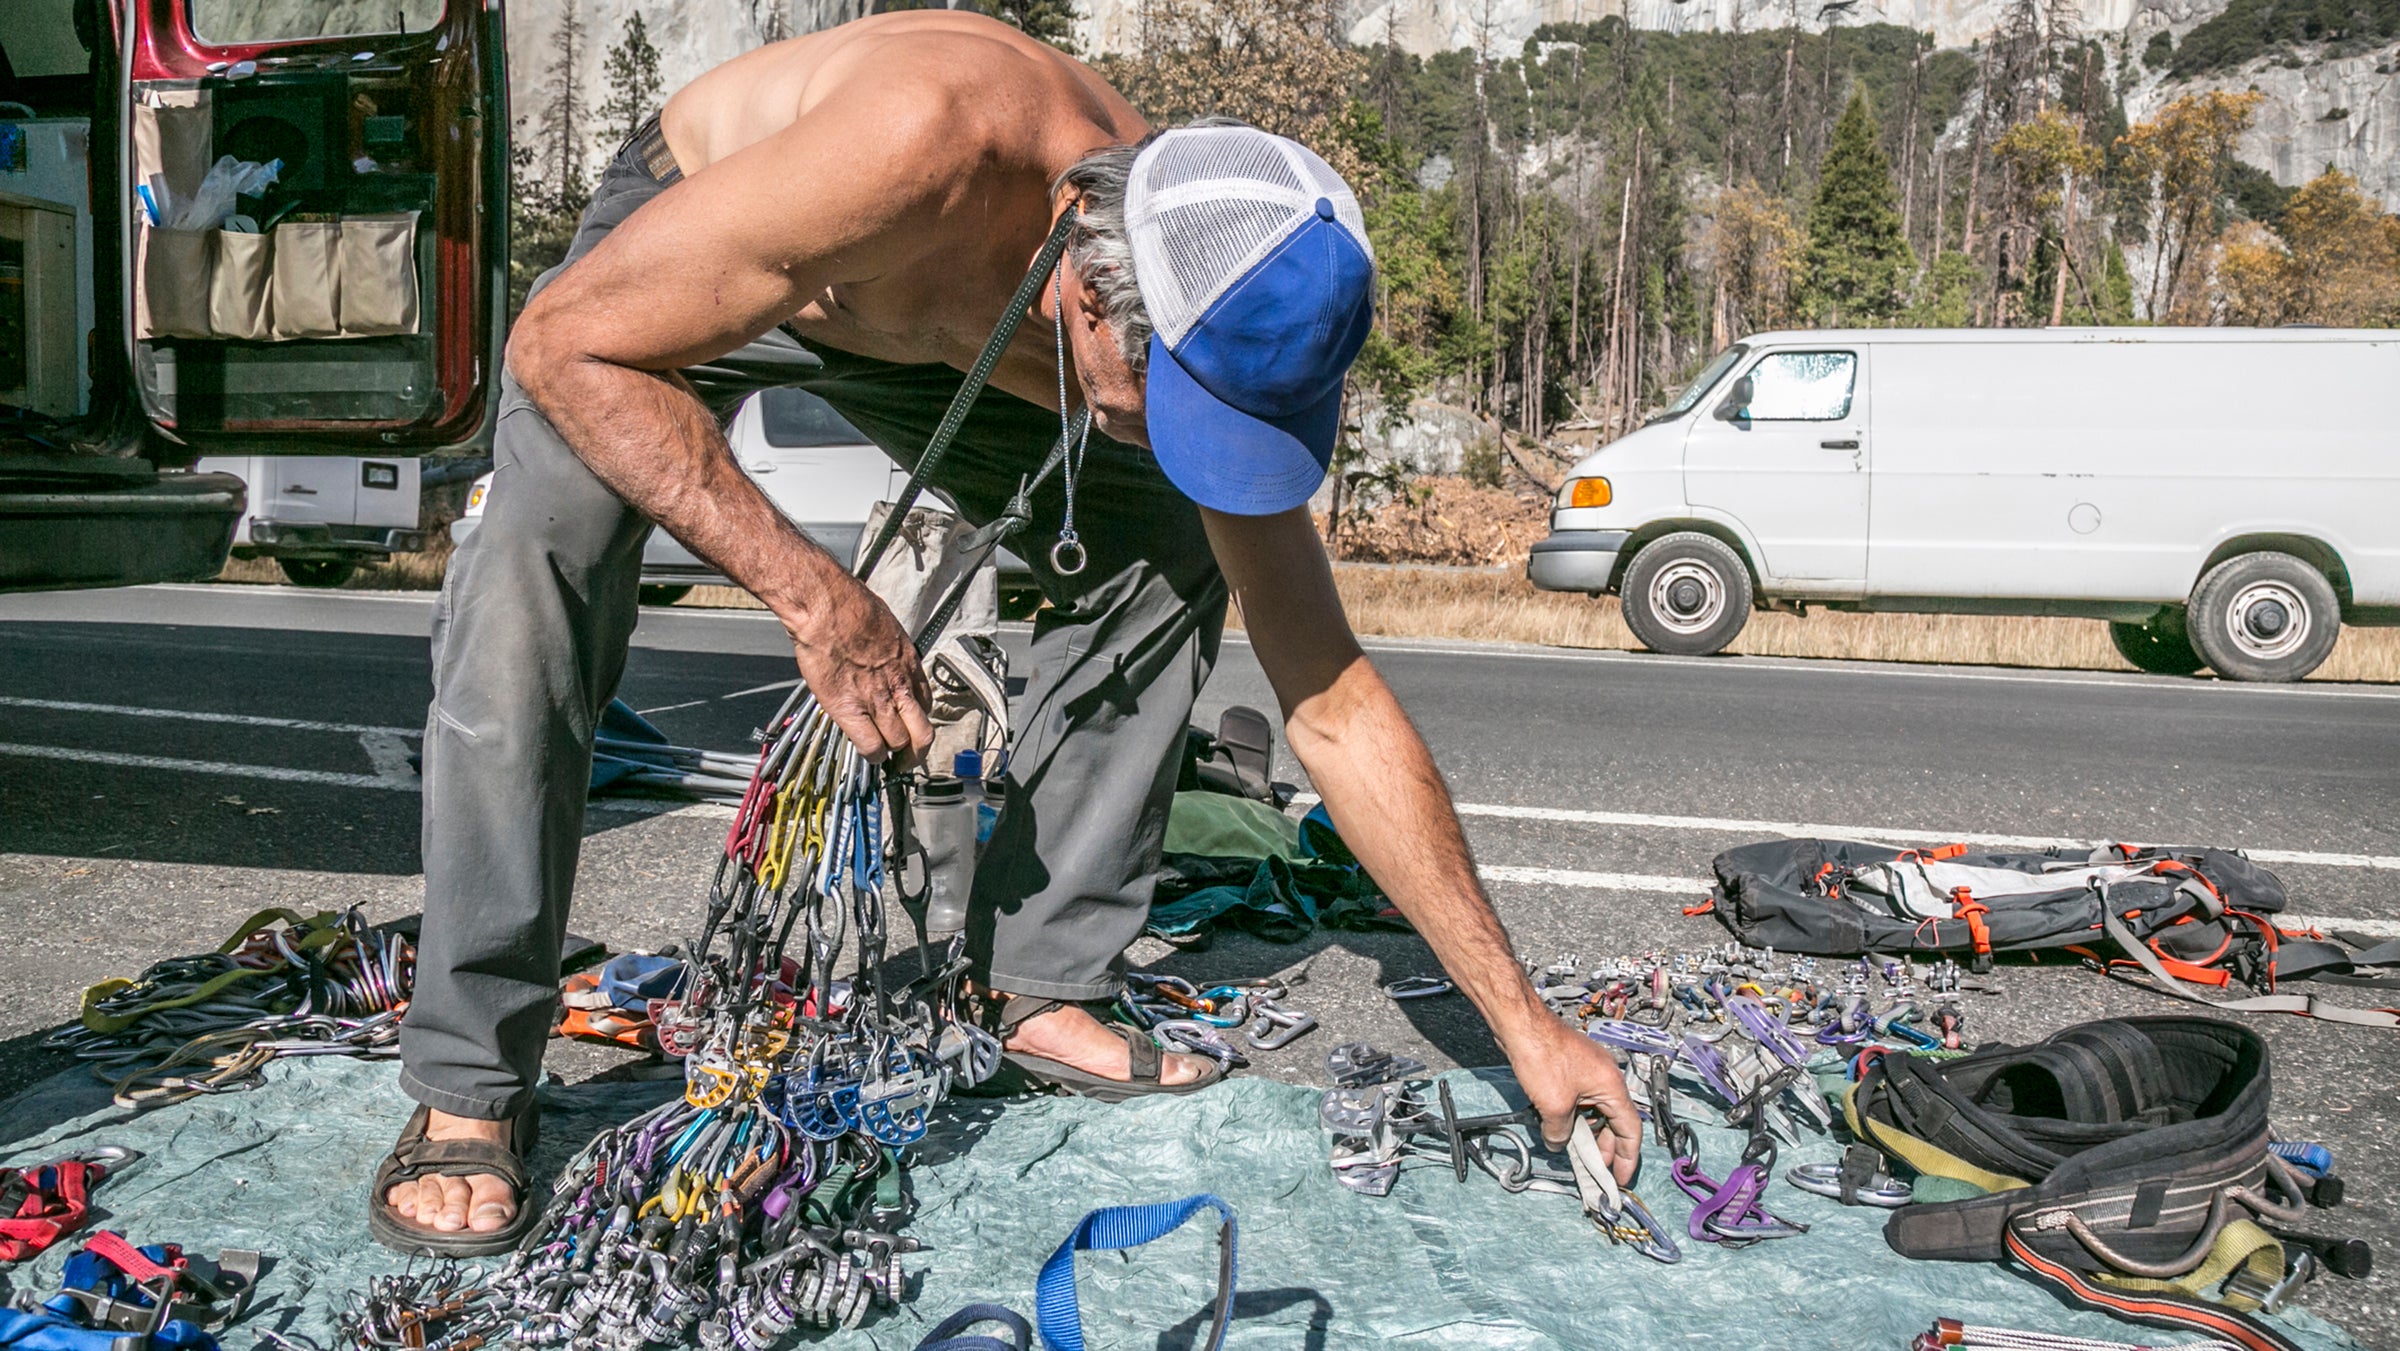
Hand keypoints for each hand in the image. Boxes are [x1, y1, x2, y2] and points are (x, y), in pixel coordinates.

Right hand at [782, 574, 933, 764]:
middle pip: (923, 733)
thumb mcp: (884, 626)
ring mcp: (877, 701)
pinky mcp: (850, 710)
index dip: (918, 719)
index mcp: (909, 664)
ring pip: (898, 743)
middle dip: (916, 750)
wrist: (826, 606)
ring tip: (883, 754)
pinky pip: (870, 746)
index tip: (910, 724)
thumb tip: (879, 654)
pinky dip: (871, 754)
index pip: (926, 704)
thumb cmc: (850, 605)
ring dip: (891, 753)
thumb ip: (887, 649)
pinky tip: (867, 751)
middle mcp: (900, 686)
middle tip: (907, 757)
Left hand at [1509, 1016, 1643, 1183]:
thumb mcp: (1553, 1106)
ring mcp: (1588, 1072)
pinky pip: (1579, 1100)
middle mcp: (1605, 1078)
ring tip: (1574, 1152)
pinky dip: (1573, 1116)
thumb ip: (1559, 1133)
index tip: (1622, 1178)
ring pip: (1594, 1111)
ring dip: (1586, 1132)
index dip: (1628, 1157)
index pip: (1630, 1129)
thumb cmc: (1542, 1054)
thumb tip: (1557, 1144)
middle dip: (1605, 1147)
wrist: (1521, 1024)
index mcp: (1612, 1086)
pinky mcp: (1571, 1068)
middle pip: (1613, 1121)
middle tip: (1595, 1169)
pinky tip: (1559, 1129)